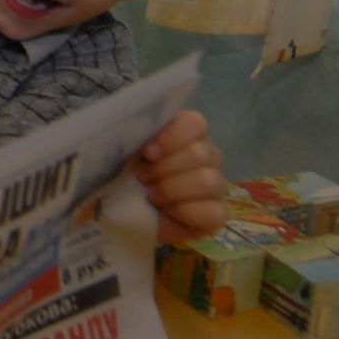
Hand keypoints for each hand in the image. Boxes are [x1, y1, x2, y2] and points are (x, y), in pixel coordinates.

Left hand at [133, 111, 227, 245]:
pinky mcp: (218, 214)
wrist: (125, 215)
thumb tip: (120, 130)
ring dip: (172, 190)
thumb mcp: (122, 153)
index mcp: (186, 133)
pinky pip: (212, 211)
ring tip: (151, 195)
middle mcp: (206, 155)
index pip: (195, 124)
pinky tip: (167, 212)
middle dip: (163, 168)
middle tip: (141, 177)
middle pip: (200, 153)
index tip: (146, 152)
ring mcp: (216, 185)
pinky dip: (183, 212)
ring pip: (207, 181)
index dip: (171, 137)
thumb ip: (128, 137)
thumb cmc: (125, 176)